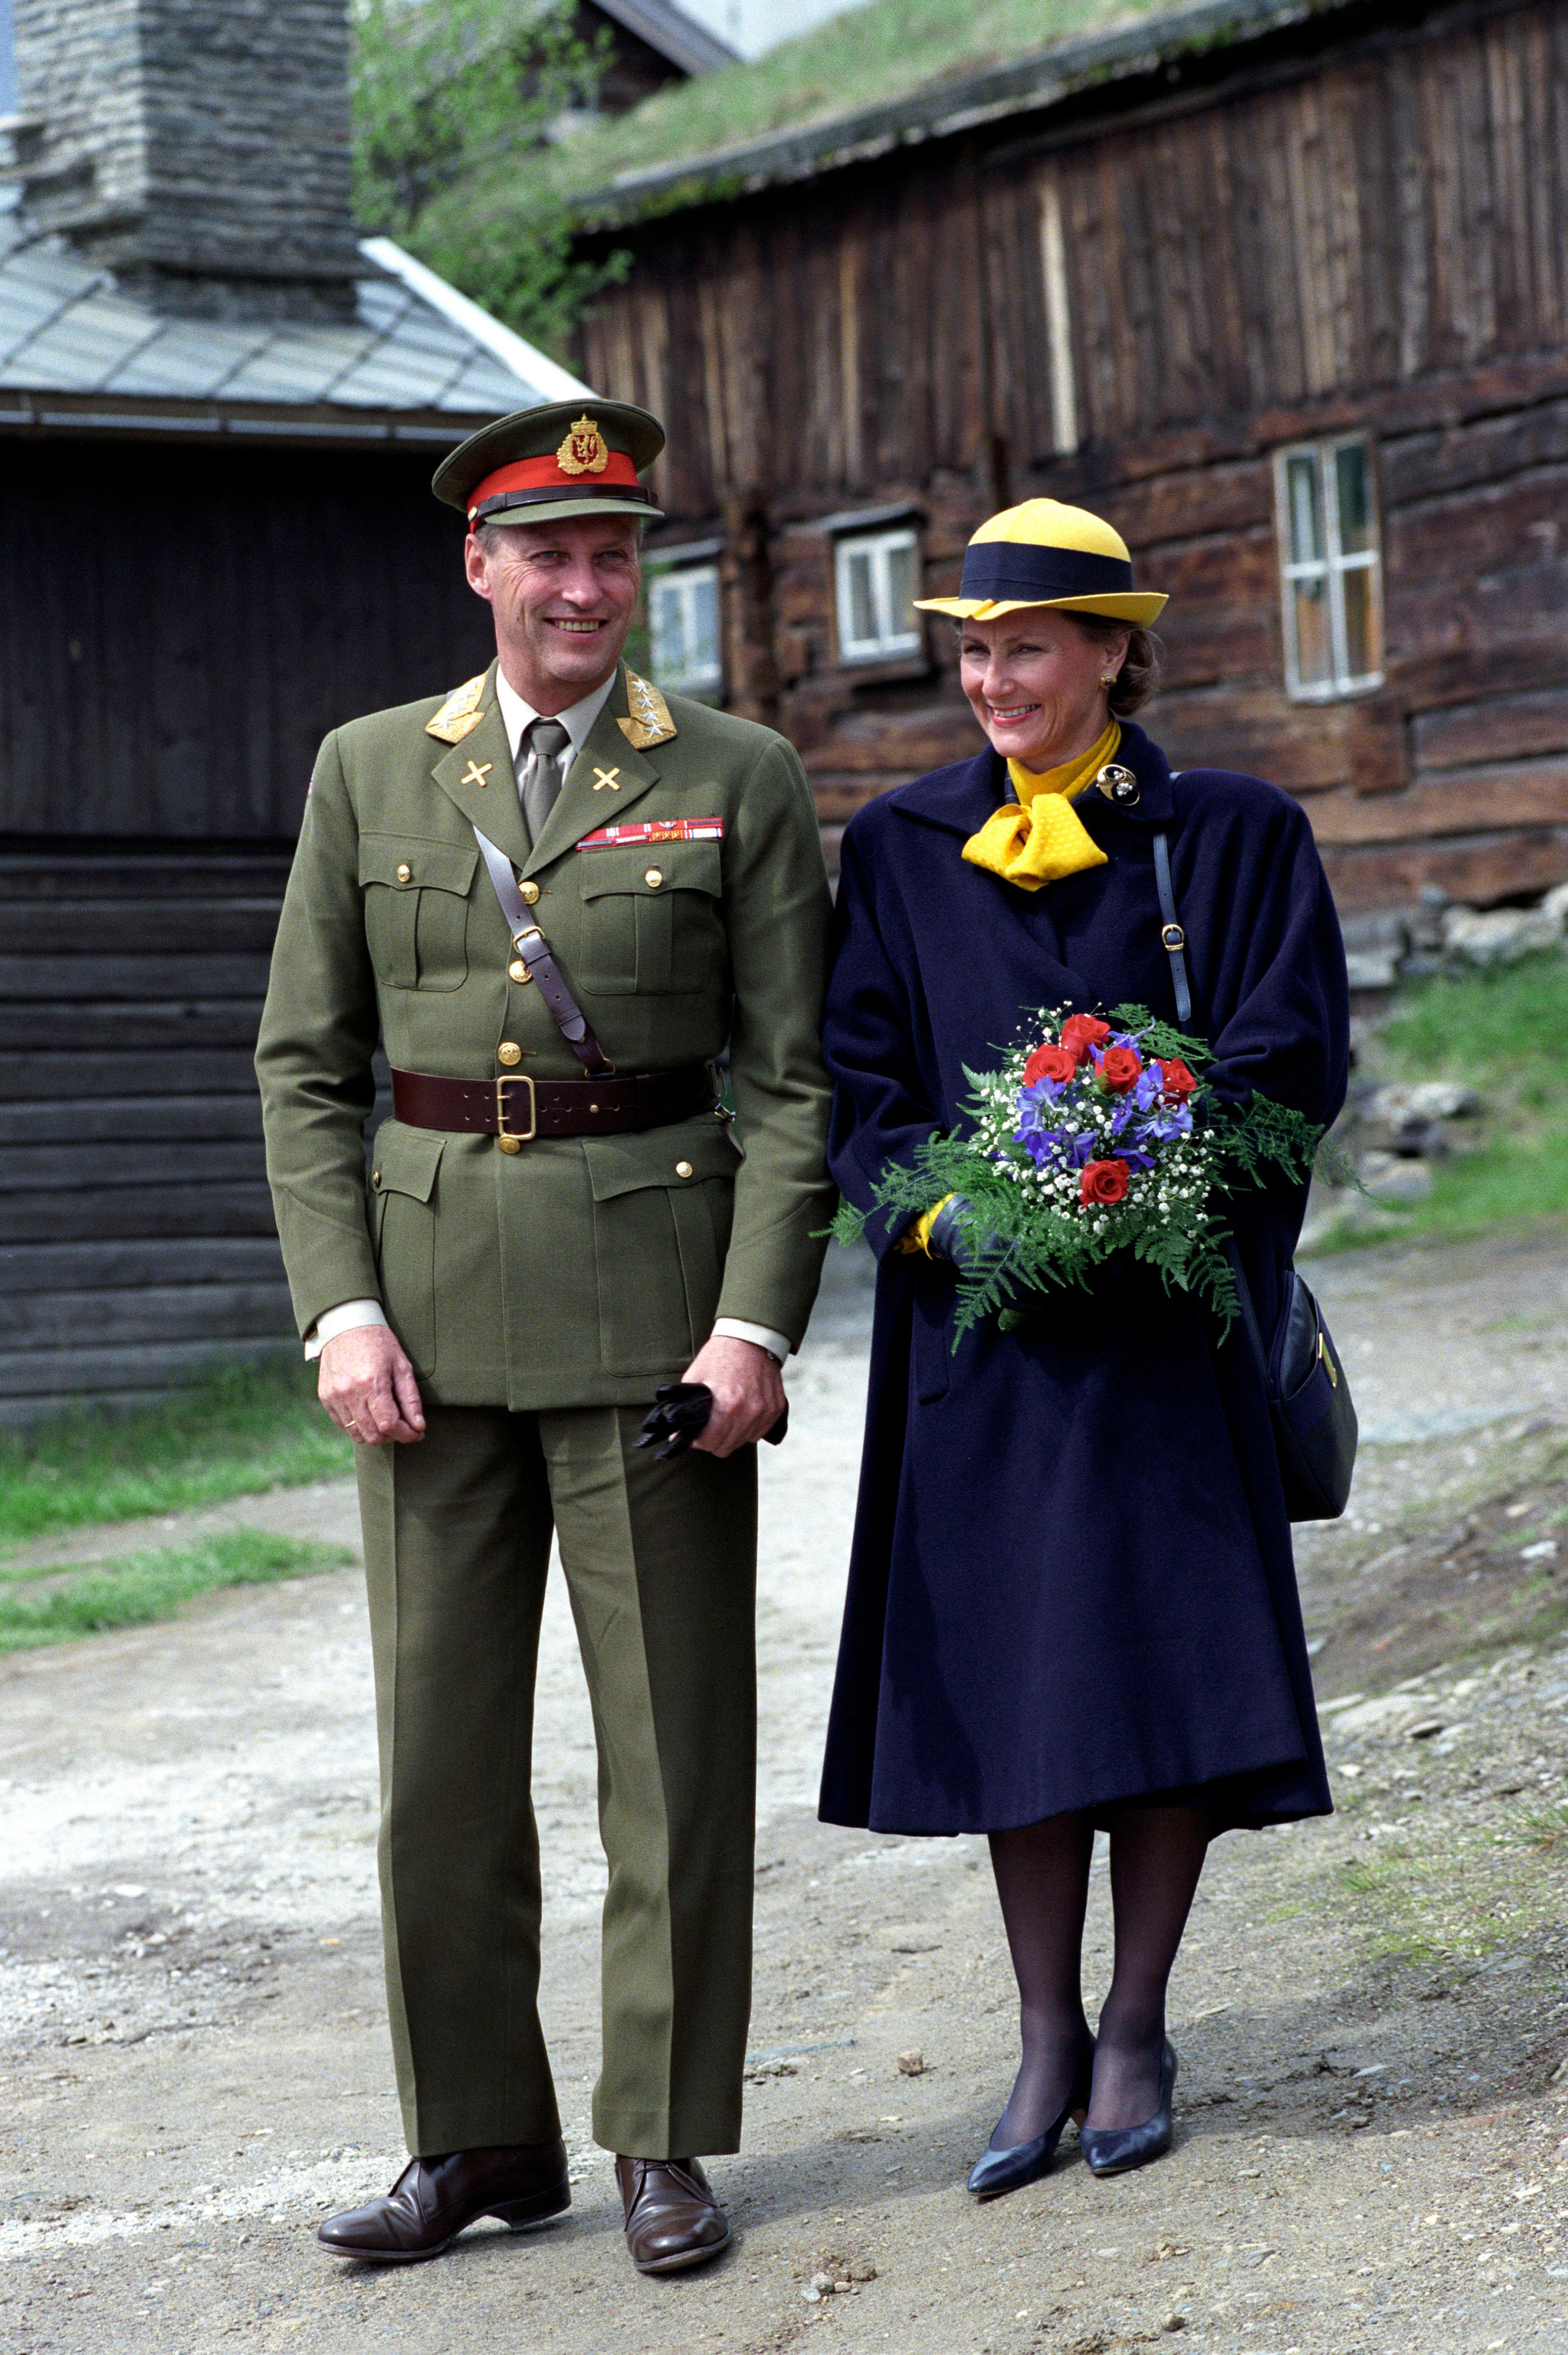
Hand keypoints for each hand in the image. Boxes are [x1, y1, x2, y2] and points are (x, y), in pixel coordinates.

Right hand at [318, 1324, 425, 1445]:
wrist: (345, 1326)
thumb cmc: (378, 1343)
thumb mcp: (401, 1365)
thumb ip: (410, 1399)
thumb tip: (419, 1426)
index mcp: (372, 1383)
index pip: (389, 1425)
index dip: (406, 1435)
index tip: (417, 1433)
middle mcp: (350, 1394)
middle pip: (373, 1435)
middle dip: (393, 1436)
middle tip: (404, 1427)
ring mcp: (335, 1397)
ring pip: (357, 1435)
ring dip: (376, 1434)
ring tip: (387, 1420)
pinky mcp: (325, 1398)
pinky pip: (343, 1426)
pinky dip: (359, 1427)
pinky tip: (369, 1414)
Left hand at [679, 1335, 784, 1457]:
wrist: (751, 1338)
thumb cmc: (721, 1355)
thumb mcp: (696, 1377)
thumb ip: (687, 1406)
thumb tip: (678, 1430)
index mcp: (727, 1406)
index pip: (710, 1443)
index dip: (698, 1441)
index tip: (695, 1434)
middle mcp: (749, 1412)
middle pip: (726, 1447)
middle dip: (713, 1441)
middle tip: (709, 1427)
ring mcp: (765, 1412)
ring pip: (743, 1441)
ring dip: (733, 1435)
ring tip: (726, 1418)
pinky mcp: (776, 1409)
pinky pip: (759, 1432)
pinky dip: (749, 1428)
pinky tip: (742, 1414)